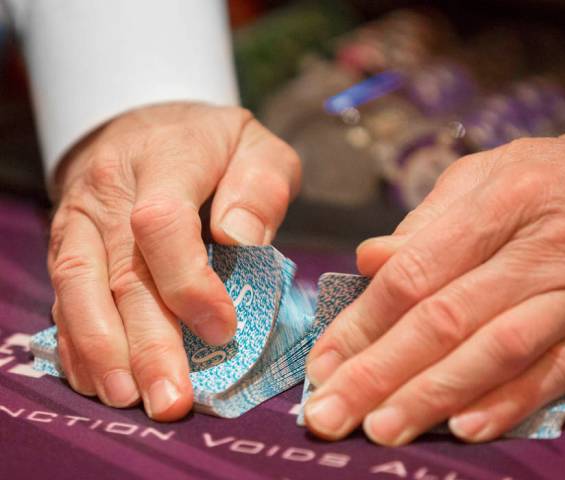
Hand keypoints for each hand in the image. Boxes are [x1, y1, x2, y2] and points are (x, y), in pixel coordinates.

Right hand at [48, 103, 299, 419]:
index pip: (161, 224)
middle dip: (147, 343)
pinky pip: (63, 297)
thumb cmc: (213, 145)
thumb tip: (241, 238)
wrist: (145, 126)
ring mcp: (80, 221)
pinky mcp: (67, 246)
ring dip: (103, 352)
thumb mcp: (256, 146)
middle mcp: (109, 193)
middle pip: (121, 273)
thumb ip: (261, 186)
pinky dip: (78, 343)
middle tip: (171, 401)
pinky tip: (99, 381)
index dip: (189, 283)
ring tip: (130, 399)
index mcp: (164, 161)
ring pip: (79, 290)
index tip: (223, 329)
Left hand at [304, 121, 564, 444]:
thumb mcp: (493, 175)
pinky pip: (556, 375)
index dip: (363, 322)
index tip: (322, 362)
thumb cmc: (564, 178)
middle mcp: (542, 248)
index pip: (416, 270)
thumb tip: (369, 261)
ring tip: (380, 429)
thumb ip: (429, 221)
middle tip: (328, 413)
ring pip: (495, 351)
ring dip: (432, 396)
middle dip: (380, 372)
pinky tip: (463, 428)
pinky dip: (509, 404)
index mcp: (502, 199)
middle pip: (446, 318)